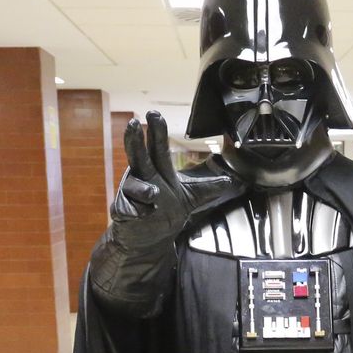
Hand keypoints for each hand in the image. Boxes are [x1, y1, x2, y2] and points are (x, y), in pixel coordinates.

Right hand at [110, 111, 241, 248]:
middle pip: (137, 155)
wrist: (149, 238)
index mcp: (157, 169)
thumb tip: (229, 180)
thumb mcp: (191, 197)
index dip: (156, 131)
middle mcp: (141, 177)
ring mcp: (130, 194)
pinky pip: (127, 208)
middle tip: (132, 124)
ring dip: (142, 188)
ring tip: (153, 194)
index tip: (154, 114)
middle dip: (134, 140)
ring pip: (133, 185)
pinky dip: (136, 210)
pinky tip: (143, 213)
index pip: (157, 147)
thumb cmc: (166, 211)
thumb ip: (208, 187)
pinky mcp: (123, 212)